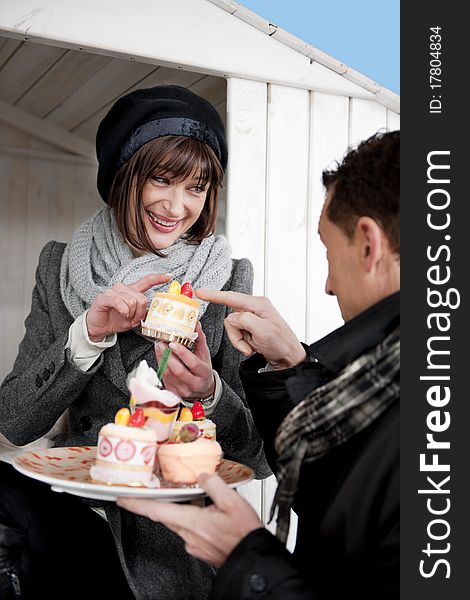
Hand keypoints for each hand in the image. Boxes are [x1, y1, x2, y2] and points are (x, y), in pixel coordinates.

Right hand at [86, 274, 171, 341]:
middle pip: (141, 298)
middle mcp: (122, 288)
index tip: (169, 277)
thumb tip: (152, 312)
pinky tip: (122, 314)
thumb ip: (143, 312)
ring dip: (131, 314)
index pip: (146, 281)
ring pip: (132, 301)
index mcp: (131, 291)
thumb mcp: (133, 318)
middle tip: (134, 319)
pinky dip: (123, 311)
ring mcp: (112, 291)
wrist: (99, 328)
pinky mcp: (104, 297)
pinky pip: (119, 302)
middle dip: (140, 313)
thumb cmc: (115, 320)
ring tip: (126, 318)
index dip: (158, 278)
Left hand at [117, 473, 262, 565]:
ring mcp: (194, 544)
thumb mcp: (232, 501)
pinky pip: (191, 530)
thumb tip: (203, 476)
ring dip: (185, 510)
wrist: (252, 559)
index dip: (137, 504)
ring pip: (181, 522)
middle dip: (161, 503)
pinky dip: (195, 519)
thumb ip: (214, 485)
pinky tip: (210, 514)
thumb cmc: (244, 534)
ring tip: (200, 501)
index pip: (156, 511)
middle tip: (156, 492)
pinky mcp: (201, 549)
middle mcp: (188, 536)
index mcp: (192, 522)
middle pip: (167, 515)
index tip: (123, 498)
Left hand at [154, 321, 214, 399]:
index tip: (173, 343)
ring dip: (161, 359)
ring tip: (158, 347)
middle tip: (161, 342)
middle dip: (168, 355)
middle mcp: (194, 384)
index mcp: (204, 373)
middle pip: (178, 371)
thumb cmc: (203, 370)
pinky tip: (159, 356)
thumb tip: (195, 323)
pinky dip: (160, 366)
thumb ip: (199, 339)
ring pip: (168, 375)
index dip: (182, 353)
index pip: (193, 364)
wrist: (203, 390)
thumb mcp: (204, 354)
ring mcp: (183, 390)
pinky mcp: (174, 393)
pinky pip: (164, 378)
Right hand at [195, 289, 305, 369]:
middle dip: (236, 335)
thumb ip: (244, 321)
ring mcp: (253, 319)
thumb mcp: (263, 331)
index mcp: (259, 304)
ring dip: (240, 341)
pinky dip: (243, 343)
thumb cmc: (281, 344)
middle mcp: (255, 309)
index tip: (199, 292)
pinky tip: (253, 347)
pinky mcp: (251, 328)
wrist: (289, 359)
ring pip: (232, 328)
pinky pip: (237, 334)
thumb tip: (232, 318)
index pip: (231, 297)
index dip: (214, 295)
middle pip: (231, 318)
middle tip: (247, 346)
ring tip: (252, 347)